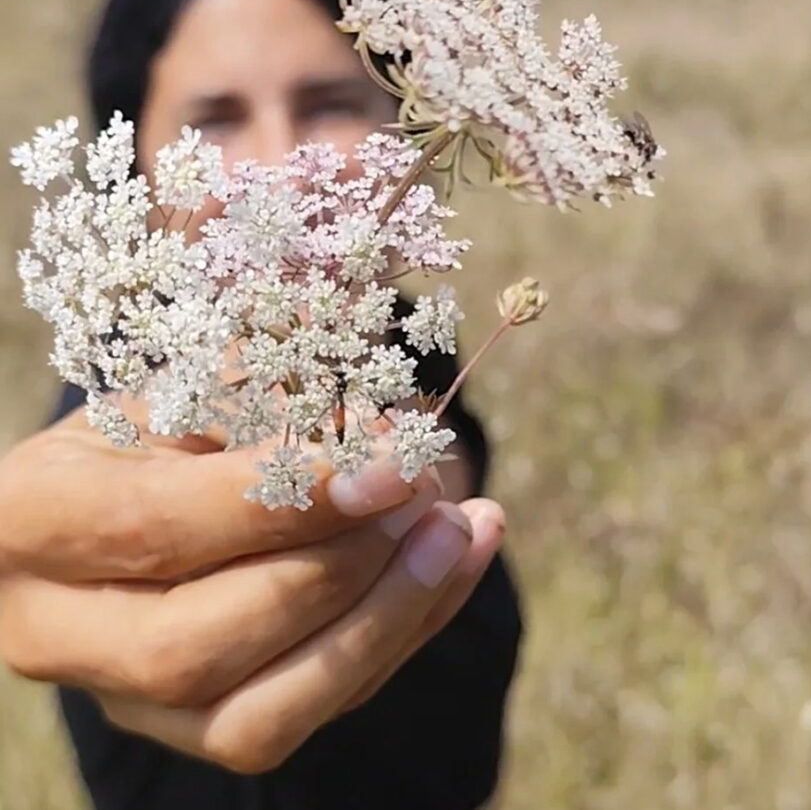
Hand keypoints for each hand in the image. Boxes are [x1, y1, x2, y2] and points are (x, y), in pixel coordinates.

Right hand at [0, 408, 505, 771]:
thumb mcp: (195, 388)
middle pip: (196, 645)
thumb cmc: (169, 426)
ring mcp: (132, 700)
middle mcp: (60, 633)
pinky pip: (315, 709)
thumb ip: (265, 397)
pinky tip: (461, 559)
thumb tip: (372, 422)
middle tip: (423, 493)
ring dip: (385, 620)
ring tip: (462, 528)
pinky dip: (406, 632)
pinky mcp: (207, 728)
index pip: (156, 527)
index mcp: (33, 521)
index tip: (388, 461)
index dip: (281, 500)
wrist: (145, 492)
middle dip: (334, 571)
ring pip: (260, 716)